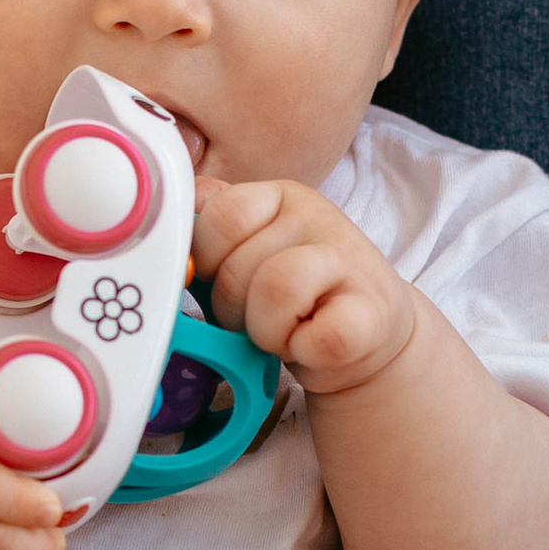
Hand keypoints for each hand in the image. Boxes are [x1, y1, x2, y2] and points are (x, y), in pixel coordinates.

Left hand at [192, 176, 415, 394]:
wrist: (366, 333)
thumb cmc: (295, 296)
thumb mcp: (249, 250)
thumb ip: (213, 226)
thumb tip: (176, 215)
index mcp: (278, 196)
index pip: (219, 215)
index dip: (208, 261)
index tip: (223, 280)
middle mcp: (317, 216)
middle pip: (237, 266)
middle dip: (232, 309)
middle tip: (259, 316)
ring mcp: (350, 261)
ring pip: (275, 290)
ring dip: (266, 331)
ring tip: (284, 333)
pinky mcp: (372, 314)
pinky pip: (321, 337)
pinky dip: (305, 352)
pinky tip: (311, 346)